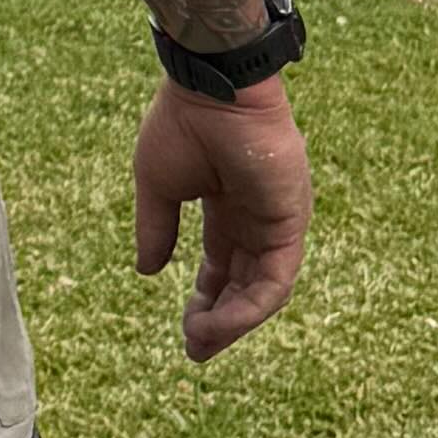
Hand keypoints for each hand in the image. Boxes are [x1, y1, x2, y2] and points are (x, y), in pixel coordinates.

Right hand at [133, 77, 309, 362]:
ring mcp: (277, 220)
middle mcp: (256, 217)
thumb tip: (147, 272)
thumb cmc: (184, 123)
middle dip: (219, 319)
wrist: (212, 88)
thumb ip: (157, 229)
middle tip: (194, 349)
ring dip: (232, 322)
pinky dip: (249, 306)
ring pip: (262, 289)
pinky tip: (219, 322)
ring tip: (199, 341)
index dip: (205, 299)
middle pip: (243, 283)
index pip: (221, 264)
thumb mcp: (158, 186)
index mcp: (226, 204)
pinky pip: (275, 280)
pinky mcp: (290, 222)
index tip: (185, 327)